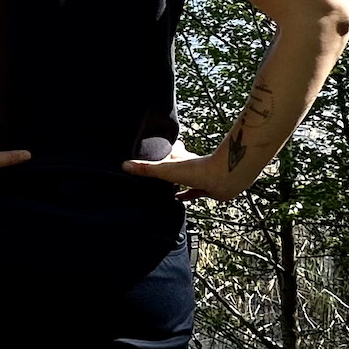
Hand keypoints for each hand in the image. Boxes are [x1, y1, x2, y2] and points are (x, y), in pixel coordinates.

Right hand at [123, 141, 249, 201]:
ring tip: (163, 187)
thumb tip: (124, 165)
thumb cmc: (198, 169)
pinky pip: (193, 193)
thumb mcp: (165, 169)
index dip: (160, 150)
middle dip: (167, 166)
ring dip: (176, 182)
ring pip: (184, 179)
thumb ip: (146, 169)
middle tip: (155, 170)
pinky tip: (178, 199)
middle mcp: (188, 165)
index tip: (152, 150)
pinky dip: (185, 196)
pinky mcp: (205, 189)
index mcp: (179, 157)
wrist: (225, 178)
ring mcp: (197, 177)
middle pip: (176, 163)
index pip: (168, 150)